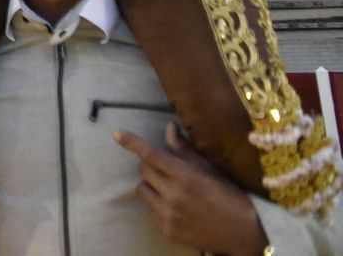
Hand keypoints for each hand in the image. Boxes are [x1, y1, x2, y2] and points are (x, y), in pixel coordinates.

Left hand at [114, 125, 266, 255]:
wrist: (244, 233)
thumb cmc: (229, 196)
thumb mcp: (209, 170)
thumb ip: (184, 150)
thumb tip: (169, 127)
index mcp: (186, 177)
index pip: (151, 155)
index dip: (132, 143)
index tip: (116, 133)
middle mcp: (174, 196)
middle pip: (144, 170)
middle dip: (150, 164)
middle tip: (166, 168)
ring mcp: (168, 215)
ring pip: (142, 189)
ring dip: (150, 183)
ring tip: (169, 187)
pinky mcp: (167, 230)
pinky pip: (149, 209)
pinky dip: (156, 202)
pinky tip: (173, 205)